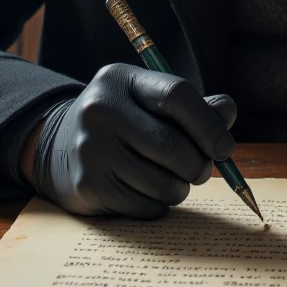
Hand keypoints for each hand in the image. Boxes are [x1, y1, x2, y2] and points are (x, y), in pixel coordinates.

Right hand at [28, 63, 236, 217]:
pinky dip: (159, 206)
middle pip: (172, 145)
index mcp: (120, 80)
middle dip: (198, 164)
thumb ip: (193, 106)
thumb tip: (226, 114)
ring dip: (180, 189)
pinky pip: (145, 206)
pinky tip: (147, 192)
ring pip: (162, 182)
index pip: (176, 95)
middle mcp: (100, 110)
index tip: (224, 147)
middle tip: (201, 170)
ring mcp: (90, 149)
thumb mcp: (149, 101)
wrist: (59, 147)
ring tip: (173, 181)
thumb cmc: (123, 122)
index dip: (208, 124)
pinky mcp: (87, 185)